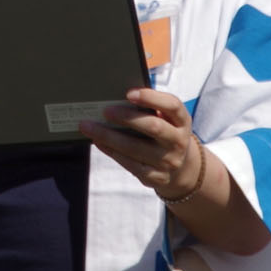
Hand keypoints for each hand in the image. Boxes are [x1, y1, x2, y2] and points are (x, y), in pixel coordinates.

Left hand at [79, 87, 204, 202]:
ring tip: (88, 126)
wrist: (181, 168)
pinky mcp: (156, 177)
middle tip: (105, 110)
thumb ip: (150, 108)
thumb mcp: (166, 119)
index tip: (129, 93)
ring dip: (109, 136)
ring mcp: (168, 161)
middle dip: (127, 117)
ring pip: (135, 148)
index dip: (151, 98)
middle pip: (153, 127)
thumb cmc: (165, 133)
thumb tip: (115, 98)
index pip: (172, 106)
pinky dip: (111, 151)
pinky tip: (97, 141)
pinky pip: (129, 164)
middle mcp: (179, 141)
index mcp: (182, 121)